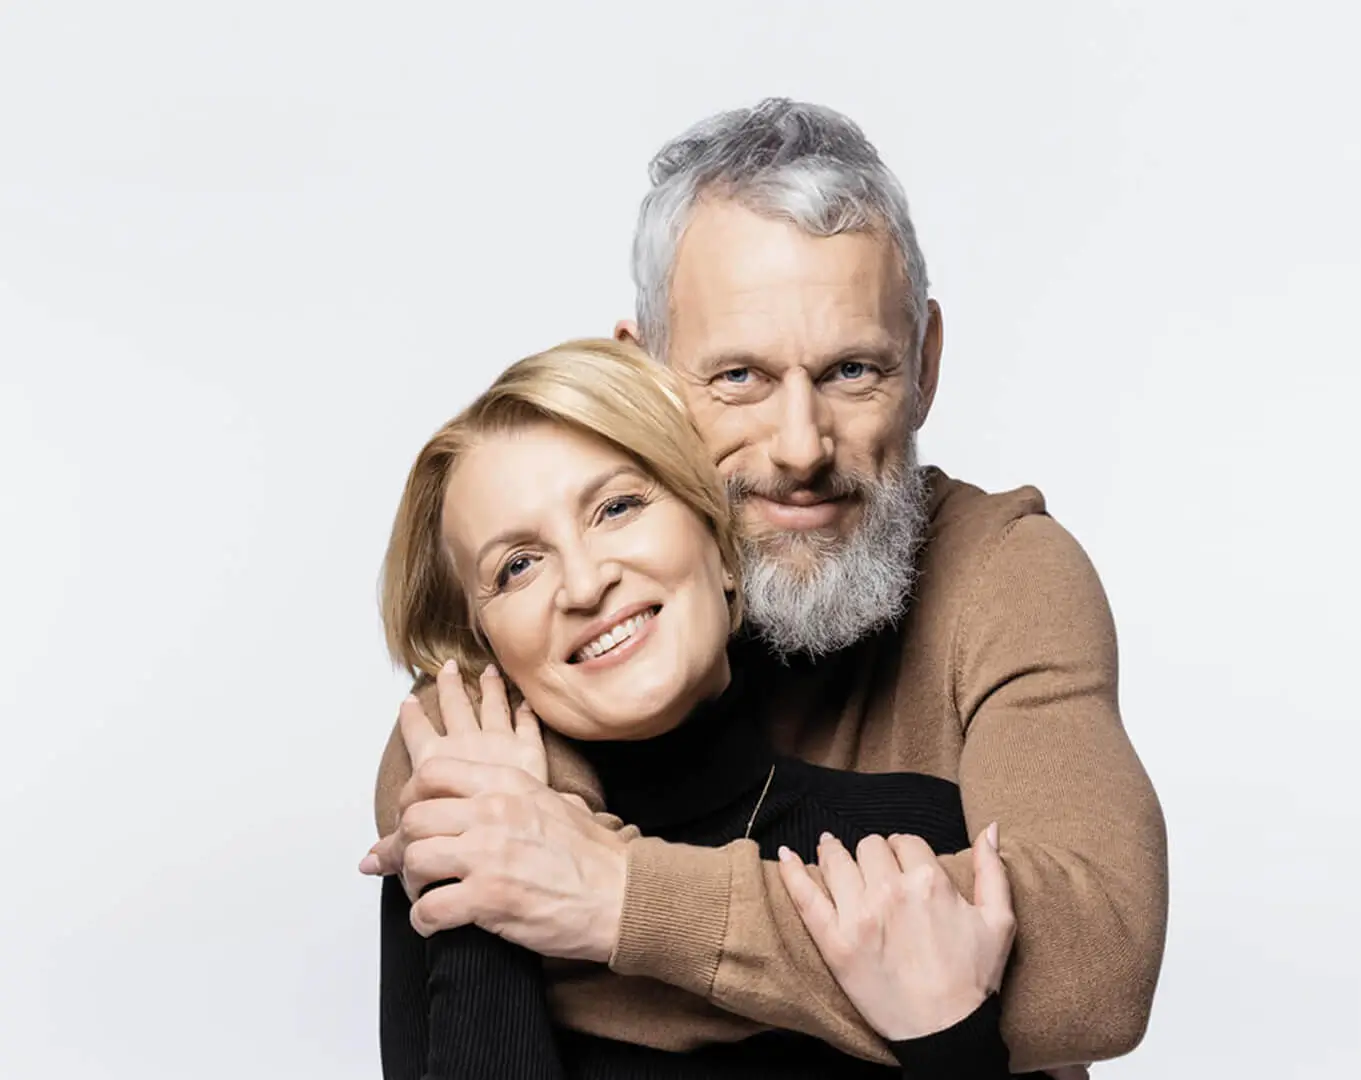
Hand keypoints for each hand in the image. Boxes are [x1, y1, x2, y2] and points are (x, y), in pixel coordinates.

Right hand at [358, 661, 547, 874]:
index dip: (411, 717)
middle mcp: (467, 742)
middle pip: (455, 706)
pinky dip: (527, 711)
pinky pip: (528, 724)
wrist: (512, 831)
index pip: (418, 732)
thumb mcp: (422, 840)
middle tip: (448, 667)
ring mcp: (500, 742)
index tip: (406, 700)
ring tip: (490, 671)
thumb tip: (368, 863)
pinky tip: (528, 701)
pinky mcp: (529, 750)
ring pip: (493, 705)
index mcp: (437, 760)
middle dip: (449, 686)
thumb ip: (397, 846)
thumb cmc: (469, 833)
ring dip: (490, 687)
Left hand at [372, 755, 626, 961]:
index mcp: (507, 783)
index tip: (410, 819)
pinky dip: (423, 920)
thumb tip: (479, 801)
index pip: (432, 773)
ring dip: (410, 883)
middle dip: (401, 845)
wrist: (623, 895)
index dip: (410, 798)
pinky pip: (429, 908)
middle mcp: (493, 812)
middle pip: (414, 818)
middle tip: (403, 865)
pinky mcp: (490, 898)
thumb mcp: (553, 801)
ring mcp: (490, 854)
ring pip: (414, 859)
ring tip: (423, 894)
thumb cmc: (593, 856)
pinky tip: (434, 923)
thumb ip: (512, 793)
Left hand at [777, 824, 1015, 1041]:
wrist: (945, 1033)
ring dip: (835, 853)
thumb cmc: (974, 979)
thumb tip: (990, 828)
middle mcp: (891, 891)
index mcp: (930, 881)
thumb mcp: (999, 921)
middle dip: (874, 855)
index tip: (903, 865)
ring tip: (830, 851)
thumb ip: (992, 870)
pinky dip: (793, 872)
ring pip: (837, 861)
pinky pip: (806, 896)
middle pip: (870, 847)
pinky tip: (787, 856)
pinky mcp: (834, 941)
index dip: (905, 851)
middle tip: (875, 872)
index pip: (906, 842)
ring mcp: (859, 915)